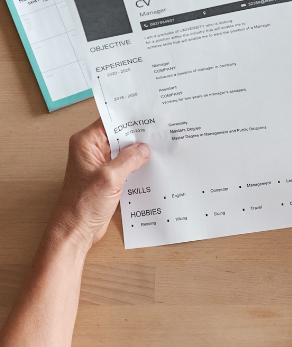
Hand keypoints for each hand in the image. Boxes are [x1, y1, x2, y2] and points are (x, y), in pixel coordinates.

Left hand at [51, 119, 150, 250]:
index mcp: (86, 143)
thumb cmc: (82, 204)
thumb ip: (129, 160)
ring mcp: (100, 164)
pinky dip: (137, 167)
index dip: (130, 120)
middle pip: (119, 136)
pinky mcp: (108, 178)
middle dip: (138, 137)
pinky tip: (150, 168)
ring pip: (124, 152)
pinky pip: (126, 166)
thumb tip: (144, 149)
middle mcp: (92, 150)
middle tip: (160, 135)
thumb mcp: (110, 177)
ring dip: (139, 154)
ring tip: (159, 151)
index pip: (110, 122)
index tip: (150, 119)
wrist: (77, 228)